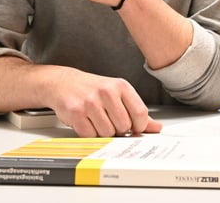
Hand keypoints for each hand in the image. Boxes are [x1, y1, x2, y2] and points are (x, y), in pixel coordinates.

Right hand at [45, 67, 161, 137]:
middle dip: (119, 130)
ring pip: (107, 133)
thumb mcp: (118, 94)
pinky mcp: (76, 112)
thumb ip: (137, 111)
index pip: (140, 113)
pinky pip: (90, 135)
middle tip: (111, 122)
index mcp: (121, 86)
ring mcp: (90, 102)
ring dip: (103, 133)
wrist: (63, 83)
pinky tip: (87, 123)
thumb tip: (156, 127)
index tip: (134, 128)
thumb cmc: (93, 90)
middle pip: (124, 126)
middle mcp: (107, 92)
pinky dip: (90, 134)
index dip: (139, 126)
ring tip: (97, 121)